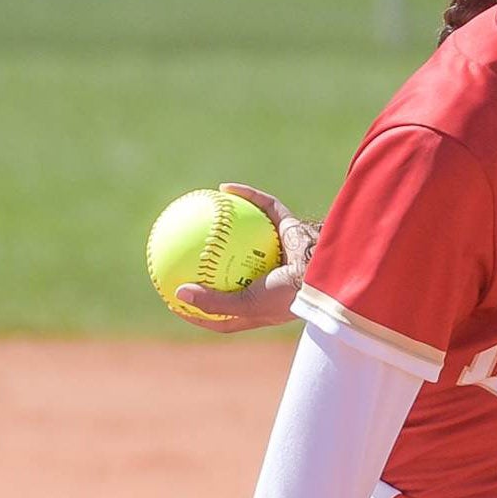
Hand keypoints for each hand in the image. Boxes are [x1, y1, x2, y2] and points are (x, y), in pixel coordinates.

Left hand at [172, 182, 322, 333]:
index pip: (224, 309)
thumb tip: (179, 293)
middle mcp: (268, 277)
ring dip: (226, 223)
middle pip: (233, 267)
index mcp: (260, 304)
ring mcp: (277, 250)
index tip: (175, 300)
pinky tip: (223, 188)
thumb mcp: (245, 305)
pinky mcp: (287, 226)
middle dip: (211, 260)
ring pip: (246, 233)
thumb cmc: (287, 295)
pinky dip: (246, 196)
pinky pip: (263, 207)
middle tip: (182, 254)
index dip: (200, 307)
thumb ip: (213, 301)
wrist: (321, 273)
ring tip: (200, 214)